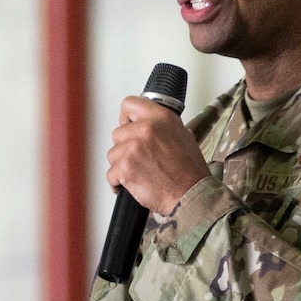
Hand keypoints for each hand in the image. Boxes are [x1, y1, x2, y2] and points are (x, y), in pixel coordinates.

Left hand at [106, 95, 207, 213]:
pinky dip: (119, 182)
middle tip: (140, 158)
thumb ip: (161, 126)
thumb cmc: (189, 172)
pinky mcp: (125, 167)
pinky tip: (134, 183)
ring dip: (122, 164)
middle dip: (125, 147)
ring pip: (113, 154)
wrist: (190, 195)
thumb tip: (147, 125)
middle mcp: (145, 128)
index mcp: (161, 117)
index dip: (126, 118)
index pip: (129, 104)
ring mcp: (133, 148)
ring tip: (141, 172)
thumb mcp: (182, 135)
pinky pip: (111, 173)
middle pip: (118, 133)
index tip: (128, 125)